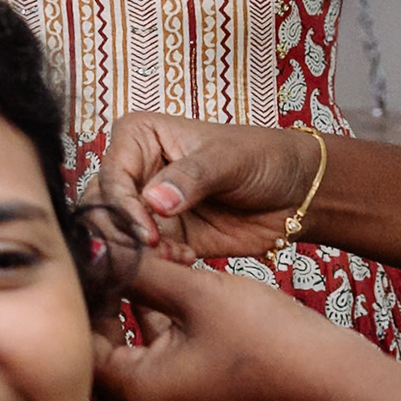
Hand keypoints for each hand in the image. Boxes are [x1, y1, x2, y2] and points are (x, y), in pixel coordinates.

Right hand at [94, 113, 320, 260]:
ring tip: (176, 256)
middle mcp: (135, 170)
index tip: (145, 232)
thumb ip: (191, 179)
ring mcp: (147, 206)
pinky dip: (160, 264)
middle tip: (153, 251)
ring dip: (140, 252)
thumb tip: (155, 200)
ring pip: (118, 235)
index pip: (111, 174)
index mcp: (139, 137)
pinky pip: (145, 256)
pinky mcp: (165, 237)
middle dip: (123, 233)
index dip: (122, 205)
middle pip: (104, 206)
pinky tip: (188, 260)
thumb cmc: (262, 157)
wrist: (297, 192)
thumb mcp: (227, 160)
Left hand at [94, 256, 375, 400]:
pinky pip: (163, 359)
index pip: (81, 343)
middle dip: (106, 302)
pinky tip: (168, 282)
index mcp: (139, 393)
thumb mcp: (195, 293)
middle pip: (104, 350)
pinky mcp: (200, 398)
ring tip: (139, 262)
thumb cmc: (269, 340)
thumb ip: (140, 272)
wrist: (340, 382)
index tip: (87, 257)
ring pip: (135, 352)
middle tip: (109, 258)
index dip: (82, 295)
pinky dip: (161, 325)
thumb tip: (101, 249)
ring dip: (135, 309)